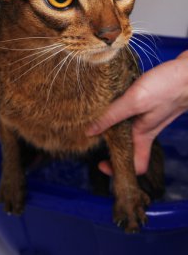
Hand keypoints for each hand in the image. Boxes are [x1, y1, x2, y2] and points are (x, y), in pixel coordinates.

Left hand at [87, 51, 187, 174]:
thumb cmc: (168, 87)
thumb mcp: (135, 102)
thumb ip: (112, 115)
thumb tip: (90, 131)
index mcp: (143, 135)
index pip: (136, 166)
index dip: (119, 170)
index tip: (101, 163)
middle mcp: (145, 128)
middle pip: (127, 146)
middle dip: (110, 146)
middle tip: (92, 136)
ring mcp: (148, 115)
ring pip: (127, 128)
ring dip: (112, 125)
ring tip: (95, 118)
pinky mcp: (148, 102)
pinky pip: (130, 112)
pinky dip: (118, 109)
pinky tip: (108, 99)